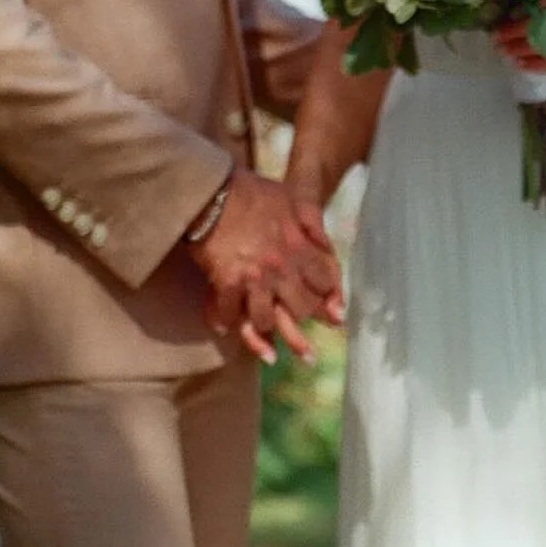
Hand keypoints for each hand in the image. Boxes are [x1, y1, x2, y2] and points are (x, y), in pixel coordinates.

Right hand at [189, 171, 343, 363]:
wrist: (210, 190)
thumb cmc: (251, 191)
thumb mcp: (291, 198)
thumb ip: (313, 223)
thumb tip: (329, 245)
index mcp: (300, 248)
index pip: (324, 283)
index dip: (331, 302)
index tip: (335, 318)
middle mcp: (281, 269)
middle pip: (299, 311)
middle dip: (303, 333)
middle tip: (308, 356)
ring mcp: (254, 279)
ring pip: (266, 320)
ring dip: (267, 338)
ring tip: (272, 356)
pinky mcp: (226, 283)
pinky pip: (230, 312)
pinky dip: (226, 322)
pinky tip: (225, 329)